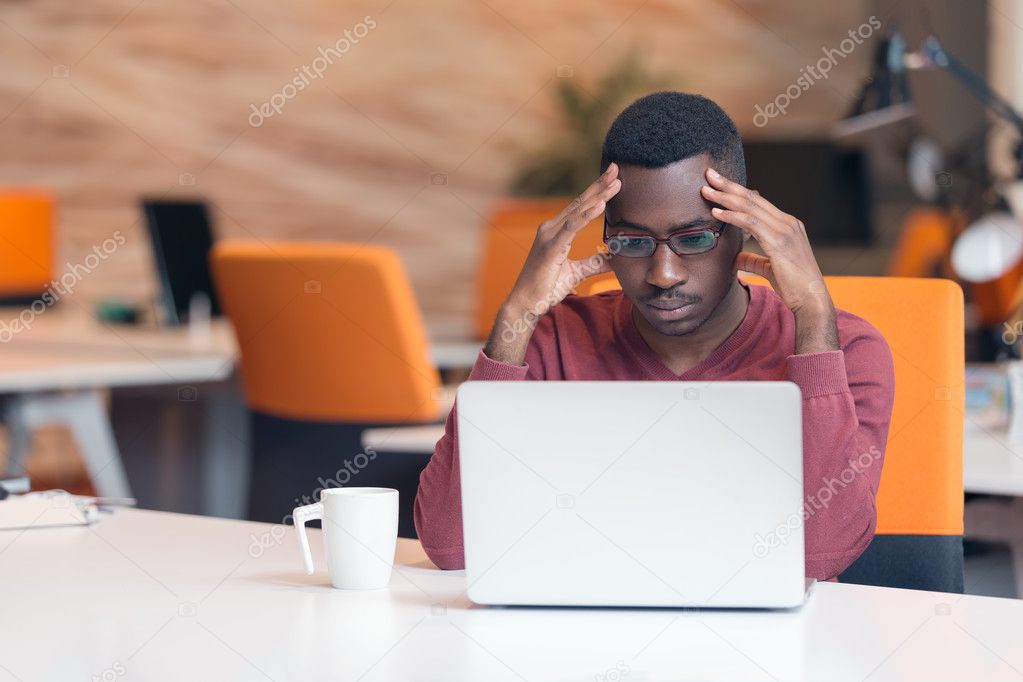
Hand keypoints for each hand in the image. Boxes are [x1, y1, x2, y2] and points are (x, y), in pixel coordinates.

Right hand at [485, 163, 621, 364]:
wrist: (526, 304)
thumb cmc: (546, 288)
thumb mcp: (576, 273)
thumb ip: (594, 263)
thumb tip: (613, 258)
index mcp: (556, 232)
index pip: (580, 207)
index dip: (597, 192)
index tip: (613, 179)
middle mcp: (551, 229)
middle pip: (580, 203)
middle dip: (599, 185)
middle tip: (616, 169)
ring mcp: (549, 236)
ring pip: (578, 211)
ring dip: (598, 196)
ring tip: (615, 183)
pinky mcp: (551, 248)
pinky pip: (572, 227)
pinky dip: (587, 215)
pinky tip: (600, 205)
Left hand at [701, 167, 837, 352]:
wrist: (811, 300)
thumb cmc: (793, 286)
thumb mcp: (770, 269)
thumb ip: (754, 260)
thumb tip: (737, 257)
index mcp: (788, 226)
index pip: (759, 203)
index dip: (738, 192)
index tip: (720, 184)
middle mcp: (788, 223)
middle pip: (753, 199)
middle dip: (729, 186)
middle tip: (710, 174)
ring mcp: (785, 230)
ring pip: (750, 207)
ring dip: (726, 197)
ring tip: (707, 190)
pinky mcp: (779, 242)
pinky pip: (751, 223)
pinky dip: (732, 216)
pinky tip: (716, 213)